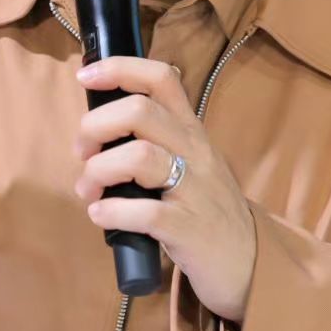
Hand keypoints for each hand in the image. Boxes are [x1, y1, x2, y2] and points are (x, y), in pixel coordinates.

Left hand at [73, 57, 256, 324]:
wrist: (249, 262)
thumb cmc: (207, 209)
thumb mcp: (191, 163)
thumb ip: (157, 140)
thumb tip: (100, 127)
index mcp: (192, 131)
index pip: (161, 78)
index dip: (119, 69)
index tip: (85, 77)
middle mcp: (195, 152)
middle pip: (141, 111)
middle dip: (95, 126)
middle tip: (81, 154)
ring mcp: (194, 190)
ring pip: (139, 157)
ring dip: (97, 171)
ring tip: (88, 191)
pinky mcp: (189, 229)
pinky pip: (146, 211)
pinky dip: (112, 212)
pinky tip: (100, 216)